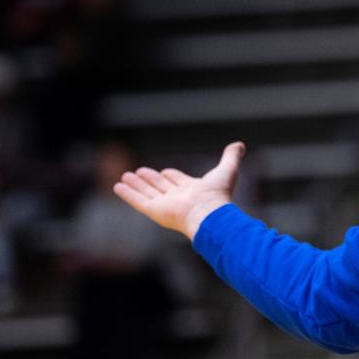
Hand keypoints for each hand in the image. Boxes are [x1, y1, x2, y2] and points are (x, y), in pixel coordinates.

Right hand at [113, 142, 245, 240]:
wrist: (209, 213)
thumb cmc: (218, 194)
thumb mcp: (227, 170)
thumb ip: (231, 157)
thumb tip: (239, 144)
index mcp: (194, 190)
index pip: (179, 181)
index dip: (172, 176)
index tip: (165, 171)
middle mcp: (179, 198)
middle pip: (161, 186)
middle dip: (151, 179)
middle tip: (140, 171)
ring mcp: (166, 205)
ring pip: (148, 192)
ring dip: (136, 184)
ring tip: (125, 175)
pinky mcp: (154, 211)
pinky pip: (138, 201)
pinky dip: (128, 194)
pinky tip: (118, 186)